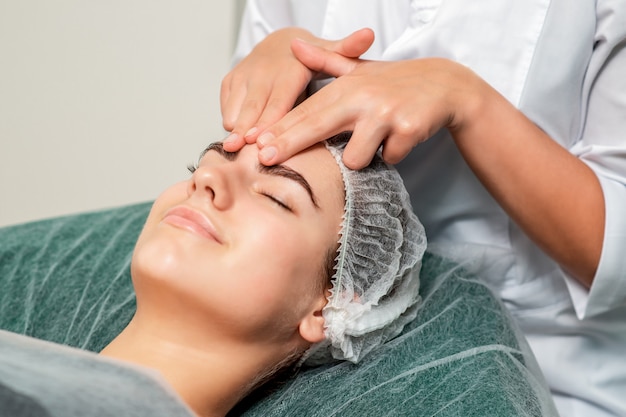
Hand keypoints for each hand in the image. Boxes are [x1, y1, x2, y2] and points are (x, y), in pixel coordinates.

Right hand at [221, 28, 373, 151]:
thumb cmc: (308, 61)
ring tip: (233, 148)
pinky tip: (235, 140)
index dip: (270, 119)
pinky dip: (230, 122)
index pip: (279, 100)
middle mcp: (263, 72)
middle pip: (255, 106)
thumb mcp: (329, 53)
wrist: (279, 43)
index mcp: (289, 71)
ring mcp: (244, 76)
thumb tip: (369, 35)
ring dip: (236, 128)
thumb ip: (347, 50)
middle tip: (242, 150)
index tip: (262, 138)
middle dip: (247, 128)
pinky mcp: (230, 82)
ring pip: (237, 107)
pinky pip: (227, 106)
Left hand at [256, 40, 484, 168]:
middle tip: (264, 159)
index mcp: (347, 86)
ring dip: (363, 157)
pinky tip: (400, 139)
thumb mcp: (359, 70)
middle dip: (288, 145)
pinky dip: (392, 155)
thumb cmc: (394, 82)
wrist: (445, 85)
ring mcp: (385, 114)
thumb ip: (325, 62)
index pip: (308, 110)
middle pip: (318, 127)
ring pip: (356, 156)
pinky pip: (387, 158)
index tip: (256, 143)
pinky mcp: (407, 129)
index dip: (280, 128)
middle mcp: (363, 97)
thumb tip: (294, 45)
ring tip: (376, 140)